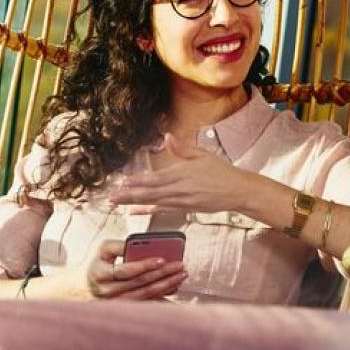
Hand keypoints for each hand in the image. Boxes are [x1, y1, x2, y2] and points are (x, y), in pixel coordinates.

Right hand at [85, 239, 186, 299]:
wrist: (88, 286)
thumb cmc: (100, 263)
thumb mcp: (102, 250)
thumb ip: (118, 246)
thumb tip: (137, 245)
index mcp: (99, 273)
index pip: (125, 271)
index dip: (144, 265)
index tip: (162, 259)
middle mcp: (107, 291)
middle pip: (139, 283)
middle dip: (162, 273)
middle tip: (179, 265)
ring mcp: (117, 302)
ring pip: (146, 294)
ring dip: (166, 284)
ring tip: (182, 274)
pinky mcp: (126, 309)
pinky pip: (148, 301)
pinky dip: (163, 293)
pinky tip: (175, 285)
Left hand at [108, 133, 253, 212]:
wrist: (237, 191)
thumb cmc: (221, 171)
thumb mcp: (202, 155)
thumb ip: (183, 149)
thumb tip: (168, 137)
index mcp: (183, 174)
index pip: (156, 179)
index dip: (139, 182)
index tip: (123, 182)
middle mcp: (180, 190)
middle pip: (151, 194)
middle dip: (129, 196)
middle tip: (112, 197)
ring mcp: (182, 201)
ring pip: (154, 203)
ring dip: (134, 204)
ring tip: (117, 204)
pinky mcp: (185, 209)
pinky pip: (163, 211)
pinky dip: (148, 212)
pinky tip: (135, 212)